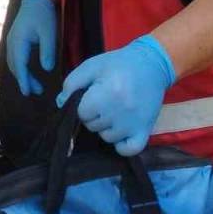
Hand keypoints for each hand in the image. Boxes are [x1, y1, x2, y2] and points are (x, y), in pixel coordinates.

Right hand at [5, 0, 56, 95]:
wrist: (35, 0)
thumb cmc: (43, 15)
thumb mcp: (49, 33)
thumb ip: (47, 50)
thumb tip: (47, 69)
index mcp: (18, 41)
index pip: (20, 64)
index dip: (24, 80)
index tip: (28, 92)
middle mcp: (11, 43)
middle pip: (15, 66)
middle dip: (24, 80)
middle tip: (36, 91)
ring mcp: (11, 42)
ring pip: (13, 63)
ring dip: (22, 75)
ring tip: (34, 86)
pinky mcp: (14, 41)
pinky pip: (14, 59)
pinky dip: (20, 68)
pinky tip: (27, 73)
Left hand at [57, 35, 176, 156]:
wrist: (151, 64)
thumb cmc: (118, 64)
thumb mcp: (91, 66)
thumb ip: (72, 83)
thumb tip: (61, 103)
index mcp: (107, 94)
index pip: (81, 113)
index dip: (82, 104)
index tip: (91, 95)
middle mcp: (121, 112)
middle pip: (93, 126)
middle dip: (93, 115)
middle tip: (104, 100)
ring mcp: (134, 124)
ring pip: (107, 138)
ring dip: (106, 127)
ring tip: (114, 110)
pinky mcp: (146, 130)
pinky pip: (128, 149)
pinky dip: (121, 145)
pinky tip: (120, 132)